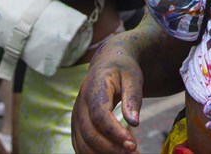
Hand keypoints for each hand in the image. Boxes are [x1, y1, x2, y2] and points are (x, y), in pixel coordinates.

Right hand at [71, 36, 142, 152]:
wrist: (107, 64)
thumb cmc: (123, 70)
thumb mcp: (133, 78)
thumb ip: (133, 98)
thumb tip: (134, 122)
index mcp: (94, 88)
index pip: (100, 115)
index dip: (115, 132)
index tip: (132, 144)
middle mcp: (80, 103)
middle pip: (90, 133)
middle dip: (111, 148)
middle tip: (134, 153)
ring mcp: (76, 116)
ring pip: (83, 143)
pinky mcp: (77, 125)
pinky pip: (81, 146)